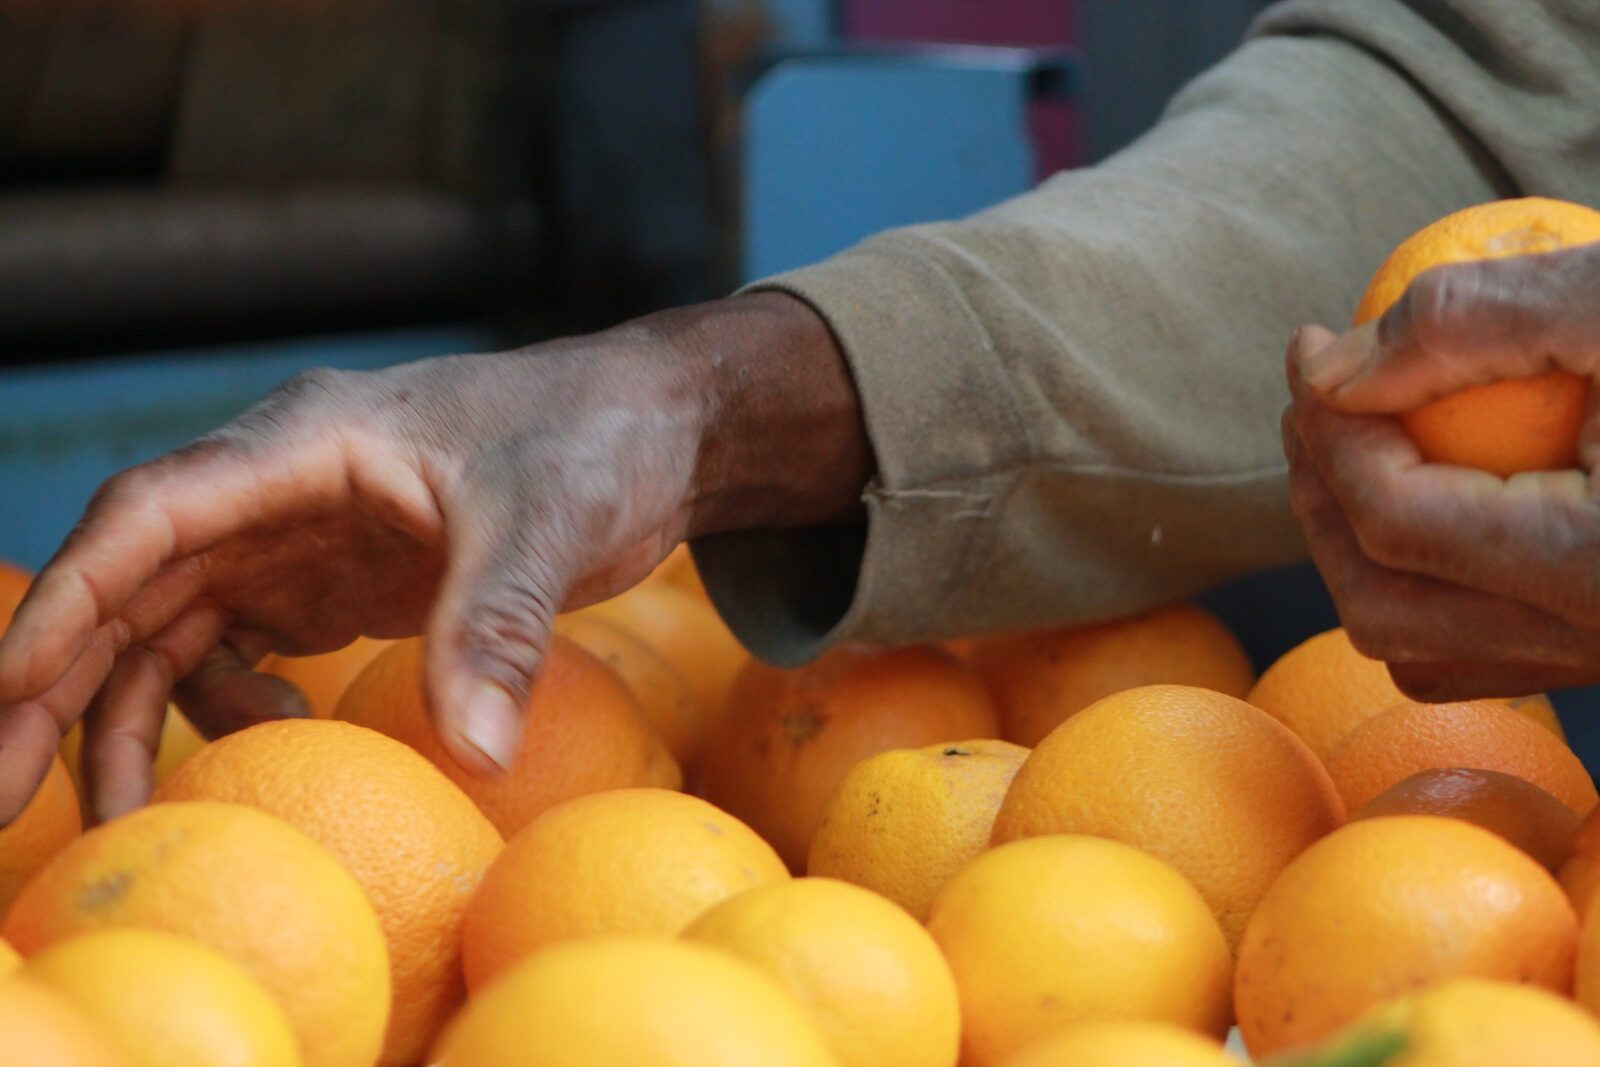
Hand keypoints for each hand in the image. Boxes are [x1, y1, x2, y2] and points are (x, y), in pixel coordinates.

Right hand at [0, 292, 871, 823]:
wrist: (650, 433)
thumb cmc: (595, 443)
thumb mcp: (552, 523)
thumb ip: (503, 626)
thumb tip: (476, 752)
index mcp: (308, 441)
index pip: (152, 515)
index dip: (71, 600)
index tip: (11, 691)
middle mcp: (281, 484)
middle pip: (133, 580)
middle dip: (59, 681)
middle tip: (2, 791)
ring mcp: (302, 532)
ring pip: (174, 623)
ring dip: (132, 711)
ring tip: (123, 809)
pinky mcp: (336, 574)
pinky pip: (243, 643)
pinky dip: (232, 700)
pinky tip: (273, 735)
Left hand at [1282, 241, 1599, 699]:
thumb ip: (1469, 320)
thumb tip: (1326, 371)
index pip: (1393, 518)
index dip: (1325, 428)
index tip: (1307, 344)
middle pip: (1379, 605)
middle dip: (1317, 496)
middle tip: (1312, 399)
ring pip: (1413, 648)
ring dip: (1351, 549)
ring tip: (1346, 444)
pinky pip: (1475, 656)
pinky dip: (1414, 588)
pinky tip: (1417, 498)